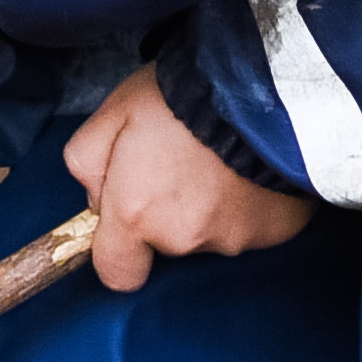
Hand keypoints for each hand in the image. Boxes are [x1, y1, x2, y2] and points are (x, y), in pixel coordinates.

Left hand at [65, 63, 311, 291]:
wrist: (264, 88)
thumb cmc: (183, 96)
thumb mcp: (112, 112)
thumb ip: (87, 162)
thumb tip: (96, 197)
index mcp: (136, 215)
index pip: (117, 273)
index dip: (119, 249)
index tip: (128, 218)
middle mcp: (183, 238)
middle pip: (166, 244)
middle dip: (167, 212)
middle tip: (179, 160)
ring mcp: (234, 238)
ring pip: (210, 233)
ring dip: (209, 205)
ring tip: (218, 159)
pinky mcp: (275, 231)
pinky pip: (254, 225)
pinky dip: (249, 203)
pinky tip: (249, 168)